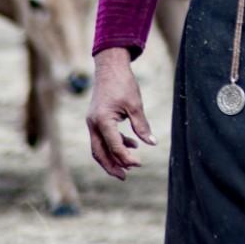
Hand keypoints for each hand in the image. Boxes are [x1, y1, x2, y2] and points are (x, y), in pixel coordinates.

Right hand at [86, 47, 156, 179]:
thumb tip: (152, 143)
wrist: (110, 67)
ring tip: (129, 164)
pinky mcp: (96, 119)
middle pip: (99, 153)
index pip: (114, 146)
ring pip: (99, 147)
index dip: (127, 158)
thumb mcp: (135, 105)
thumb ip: (142, 126)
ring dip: (112, 157)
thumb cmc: (123, 83)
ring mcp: (92, 122)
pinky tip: (132, 144)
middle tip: (125, 177)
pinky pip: (102, 138)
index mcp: (103, 120)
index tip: (139, 164)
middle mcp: (94, 123)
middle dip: (111, 166)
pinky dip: (114, 144)